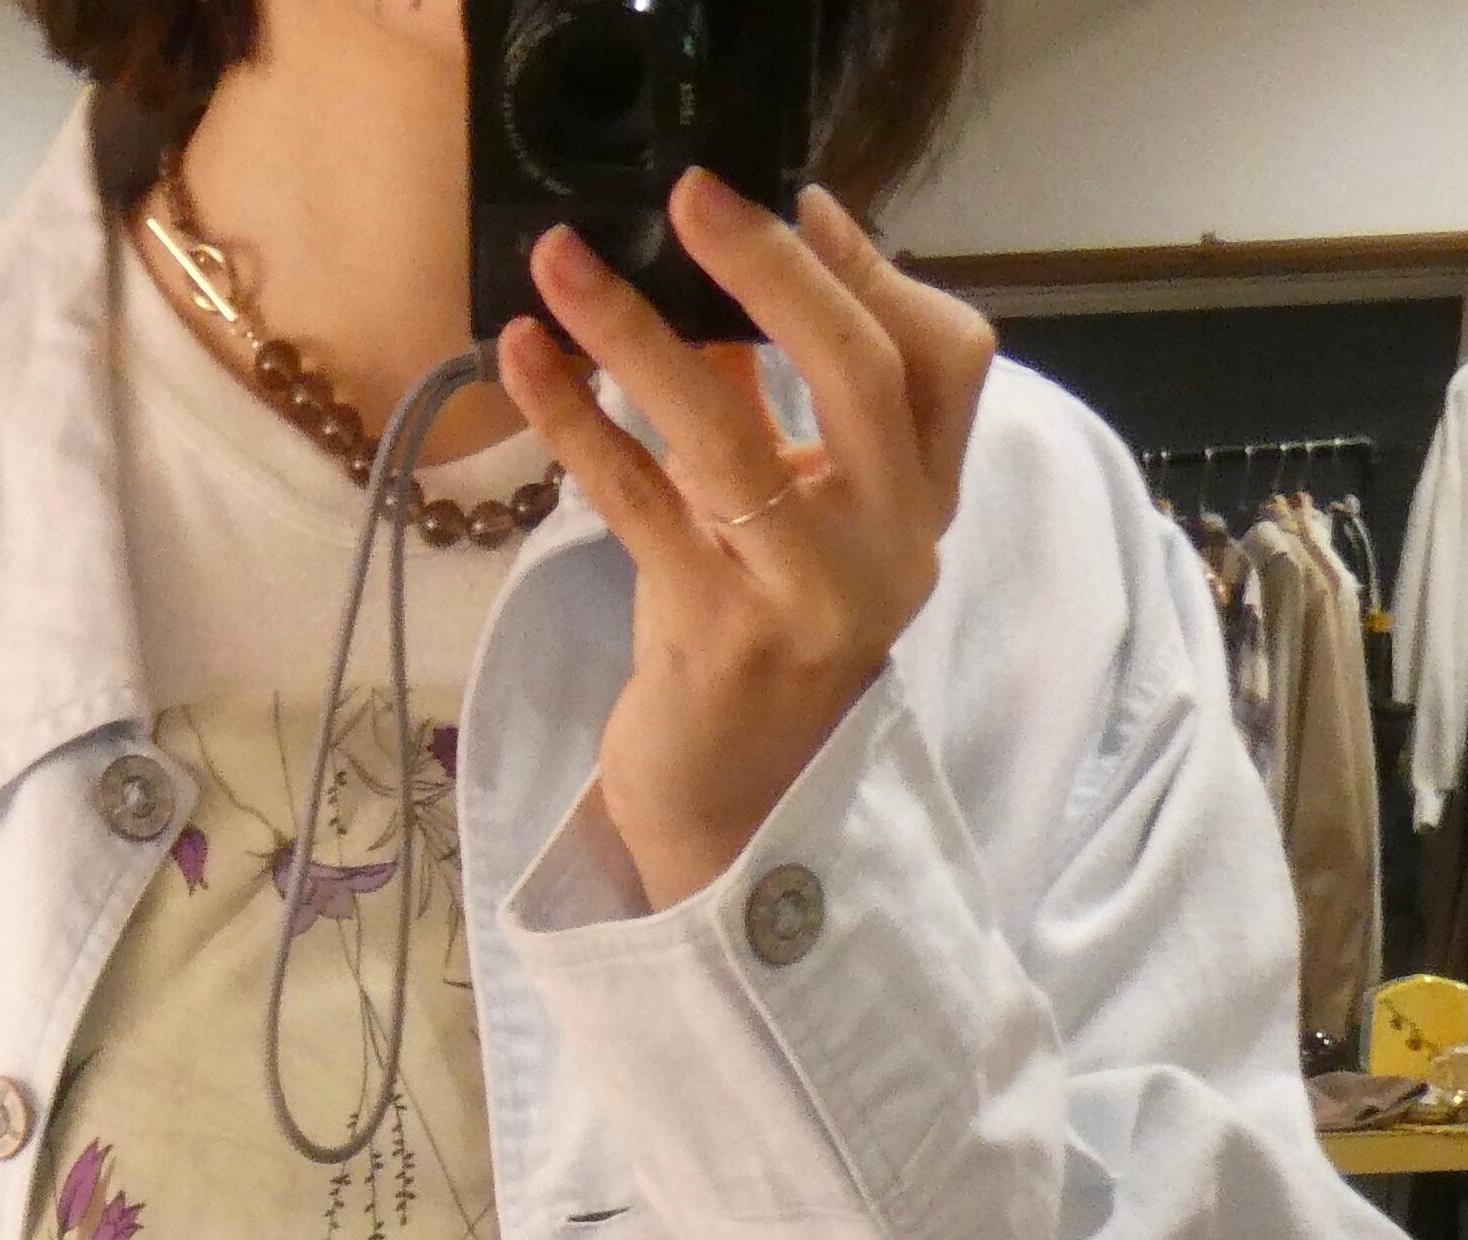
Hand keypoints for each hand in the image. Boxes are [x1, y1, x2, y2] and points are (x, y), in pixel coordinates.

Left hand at [498, 177, 997, 914]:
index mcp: (919, 509)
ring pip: (730, 430)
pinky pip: (635, 499)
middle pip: (860, 374)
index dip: (873, 270)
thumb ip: (783, 419)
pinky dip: (572, 420)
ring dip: (635, 331)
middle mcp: (884, 550)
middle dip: (773, 270)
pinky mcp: (714, 635)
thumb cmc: (752, 648)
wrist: (728, 816)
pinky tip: (523, 361)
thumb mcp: (794, 526)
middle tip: (692, 194)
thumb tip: (718, 292)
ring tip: (562, 263)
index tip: (796, 203)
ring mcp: (804, 597)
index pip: (944, 360)